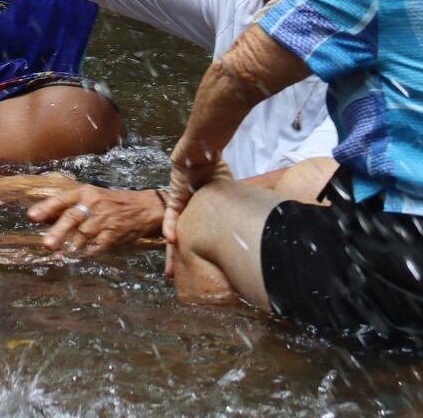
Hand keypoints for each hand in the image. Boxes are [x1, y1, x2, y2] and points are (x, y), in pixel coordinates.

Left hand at [28, 183, 163, 253]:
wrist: (143, 208)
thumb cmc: (112, 201)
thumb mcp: (92, 196)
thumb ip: (70, 205)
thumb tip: (45, 216)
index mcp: (85, 192)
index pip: (63, 199)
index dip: (46, 207)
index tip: (31, 216)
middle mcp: (93, 205)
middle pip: (72, 218)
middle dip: (58, 232)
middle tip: (46, 244)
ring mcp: (103, 221)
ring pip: (82, 236)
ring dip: (68, 247)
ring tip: (56, 255)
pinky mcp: (112, 236)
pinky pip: (94, 247)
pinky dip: (84, 254)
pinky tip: (75, 258)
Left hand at [161, 141, 232, 277]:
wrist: (205, 146)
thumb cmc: (215, 164)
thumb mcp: (225, 190)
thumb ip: (230, 206)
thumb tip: (251, 224)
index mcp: (200, 209)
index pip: (197, 233)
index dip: (196, 250)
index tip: (198, 271)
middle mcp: (188, 206)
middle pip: (183, 234)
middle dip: (179, 256)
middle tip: (175, 277)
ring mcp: (179, 199)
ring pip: (174, 228)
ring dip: (172, 248)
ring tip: (171, 268)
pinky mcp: (174, 190)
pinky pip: (171, 212)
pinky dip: (170, 225)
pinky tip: (170, 238)